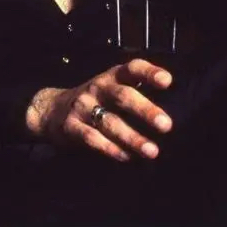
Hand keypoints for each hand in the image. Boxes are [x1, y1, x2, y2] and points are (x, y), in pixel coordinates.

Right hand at [26, 59, 172, 162]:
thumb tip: (175, 103)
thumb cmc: (95, 100)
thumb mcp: (111, 88)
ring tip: (152, 151)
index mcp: (111, 76)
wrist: (51, 109)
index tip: (168, 81)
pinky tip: (126, 158)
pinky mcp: (71, 126)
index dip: (149, 72)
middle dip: (145, 110)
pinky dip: (109, 149)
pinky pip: (91, 138)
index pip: (131, 68)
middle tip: (166, 125)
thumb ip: (135, 90)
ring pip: (109, 122)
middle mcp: (97, 88)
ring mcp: (82, 106)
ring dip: (132, 137)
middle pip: (123, 96)